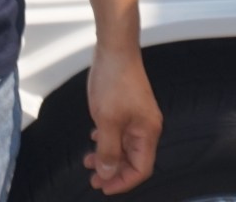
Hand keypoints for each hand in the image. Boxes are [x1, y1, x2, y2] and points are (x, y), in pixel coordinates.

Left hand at [83, 43, 160, 193]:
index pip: (142, 169)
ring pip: (124, 145)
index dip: (123, 181)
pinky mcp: (128, 107)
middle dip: (113, 170)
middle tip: (93, 178)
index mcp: (147, 132)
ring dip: (107, 155)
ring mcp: (137, 116)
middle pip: (133, 159)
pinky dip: (107, 139)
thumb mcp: (107, 120)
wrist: (115, 49)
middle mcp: (146, 126)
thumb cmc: (114, 81)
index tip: (104, 186)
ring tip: (88, 161)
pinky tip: (94, 139)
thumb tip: (108, 172)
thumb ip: (108, 149)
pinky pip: (119, 131)